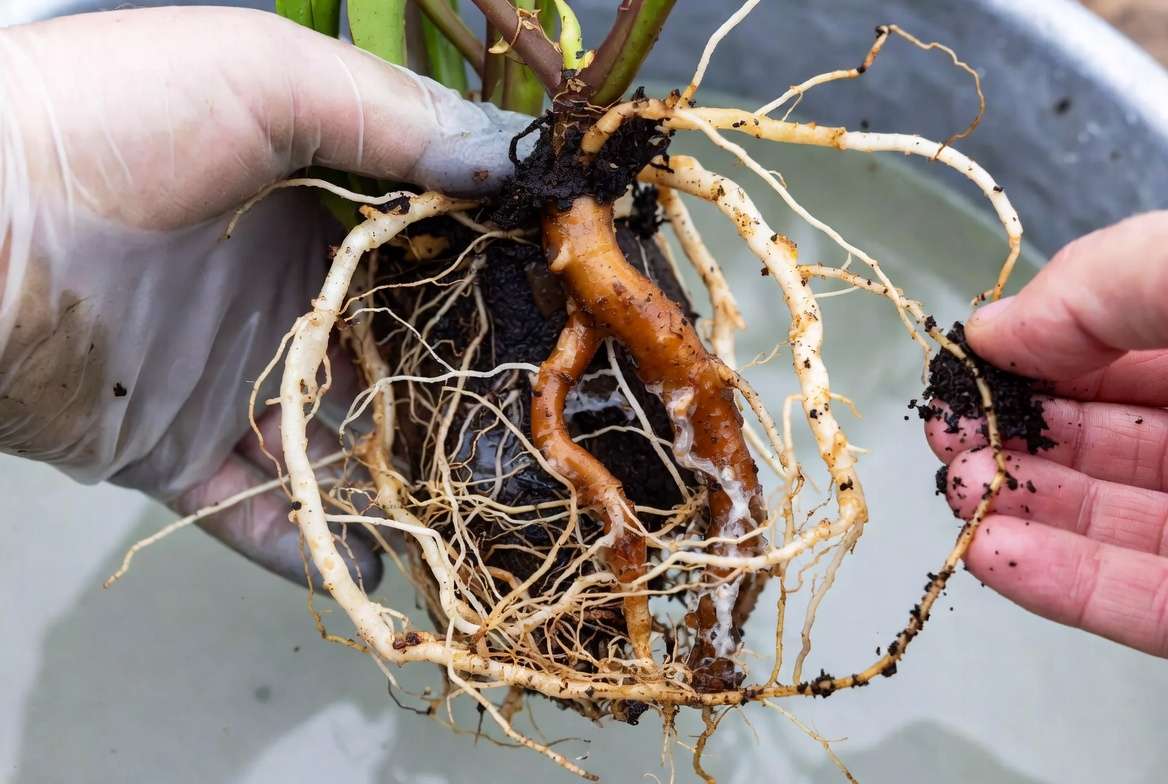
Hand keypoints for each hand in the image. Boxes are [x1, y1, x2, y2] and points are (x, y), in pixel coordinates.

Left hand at [0, 7, 529, 587]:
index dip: (490, 274)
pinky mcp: (174, 452)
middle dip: (459, 390)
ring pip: (339, 442)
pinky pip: (252, 512)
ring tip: (478, 508)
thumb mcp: (264, 76)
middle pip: (395, 355)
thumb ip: (392, 117)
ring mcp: (229, 377)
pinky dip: (305, 546)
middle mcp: (280, 293)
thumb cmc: (108, 124)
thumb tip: (514, 166)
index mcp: (308, 205)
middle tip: (540, 423)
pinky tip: (368, 568)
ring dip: (402, 477)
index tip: (564, 306)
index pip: (425, 249)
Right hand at [926, 212, 1167, 656]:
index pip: (1122, 343)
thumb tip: (991, 328)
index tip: (966, 364)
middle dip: (1015, 434)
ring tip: (958, 491)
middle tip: (946, 433)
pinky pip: (1143, 603)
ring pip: (1115, 520)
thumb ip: (1103, 285)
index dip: (1038, 351)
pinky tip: (992, 556)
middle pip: (1108, 436)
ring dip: (1021, 506)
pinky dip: (1060, 583)